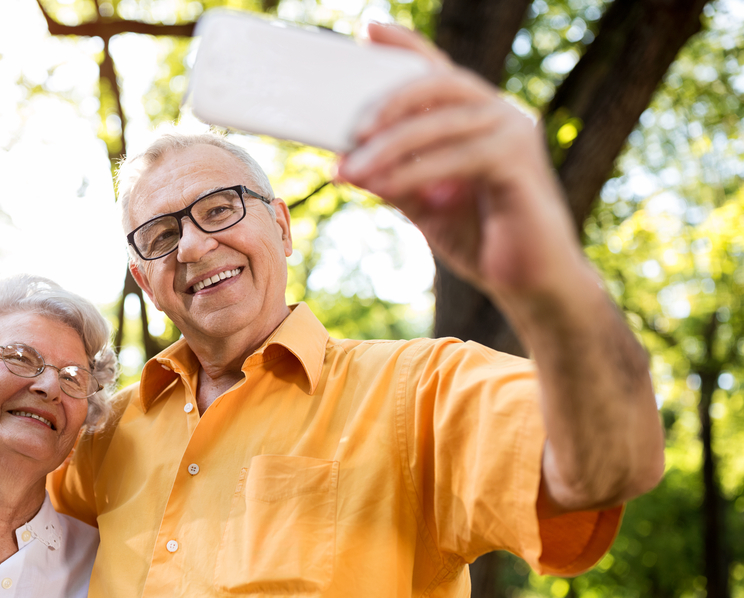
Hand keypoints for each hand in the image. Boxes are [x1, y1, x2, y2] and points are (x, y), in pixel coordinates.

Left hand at [338, 23, 583, 306]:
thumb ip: (392, 181)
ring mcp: (514, 134)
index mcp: (478, 119)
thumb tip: (346, 164)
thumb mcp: (424, 206)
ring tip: (352, 169)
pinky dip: (415, 170)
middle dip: (389, 102)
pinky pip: (458, 156)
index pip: (438, 73)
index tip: (368, 31)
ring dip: (390, 146)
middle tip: (352, 129)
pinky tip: (385, 186)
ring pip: (442, 122)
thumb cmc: (482, 241)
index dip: (407, 46)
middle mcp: (500, 115)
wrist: (532, 286)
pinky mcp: (519, 164)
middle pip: (438, 85)